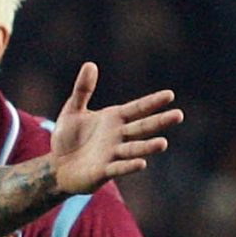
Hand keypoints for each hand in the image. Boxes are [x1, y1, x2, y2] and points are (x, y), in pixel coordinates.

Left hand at [47, 62, 182, 194]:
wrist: (56, 166)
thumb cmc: (68, 137)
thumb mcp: (73, 110)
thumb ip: (83, 90)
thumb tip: (89, 64)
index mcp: (115, 119)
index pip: (138, 108)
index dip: (152, 102)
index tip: (169, 95)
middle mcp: (119, 136)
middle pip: (142, 127)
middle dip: (160, 122)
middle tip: (179, 115)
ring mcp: (113, 154)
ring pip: (134, 149)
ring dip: (148, 146)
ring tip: (163, 143)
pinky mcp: (103, 171)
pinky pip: (118, 168)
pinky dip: (129, 166)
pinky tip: (142, 163)